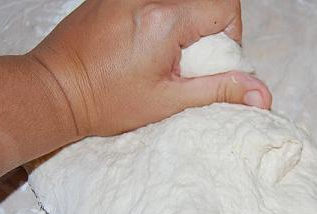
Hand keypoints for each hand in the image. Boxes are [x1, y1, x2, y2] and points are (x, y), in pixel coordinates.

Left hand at [28, 0, 272, 137]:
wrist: (54, 90)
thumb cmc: (104, 100)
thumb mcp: (168, 100)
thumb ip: (219, 91)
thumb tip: (262, 94)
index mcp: (165, 18)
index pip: (225, 6)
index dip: (229, 35)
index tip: (208, 61)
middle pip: (203, 0)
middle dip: (205, 29)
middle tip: (182, 61)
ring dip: (183, 24)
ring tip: (160, 54)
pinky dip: (160, 17)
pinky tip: (140, 45)